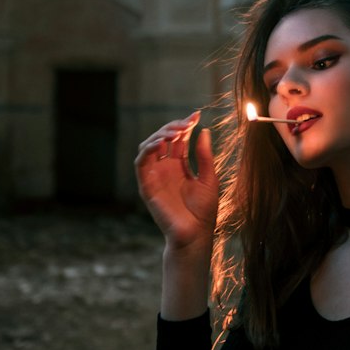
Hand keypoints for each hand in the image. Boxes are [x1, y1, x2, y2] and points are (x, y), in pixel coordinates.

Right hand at [135, 112, 218, 251]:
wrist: (195, 233)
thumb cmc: (203, 210)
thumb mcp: (208, 178)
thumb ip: (204, 156)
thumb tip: (204, 131)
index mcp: (179, 166)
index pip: (178, 139)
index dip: (185, 126)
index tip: (196, 115)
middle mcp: (165, 168)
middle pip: (162, 139)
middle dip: (173, 127)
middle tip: (186, 123)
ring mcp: (154, 176)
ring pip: (149, 146)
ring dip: (159, 135)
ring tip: (175, 131)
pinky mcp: (146, 185)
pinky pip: (141, 163)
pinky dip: (148, 149)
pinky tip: (161, 142)